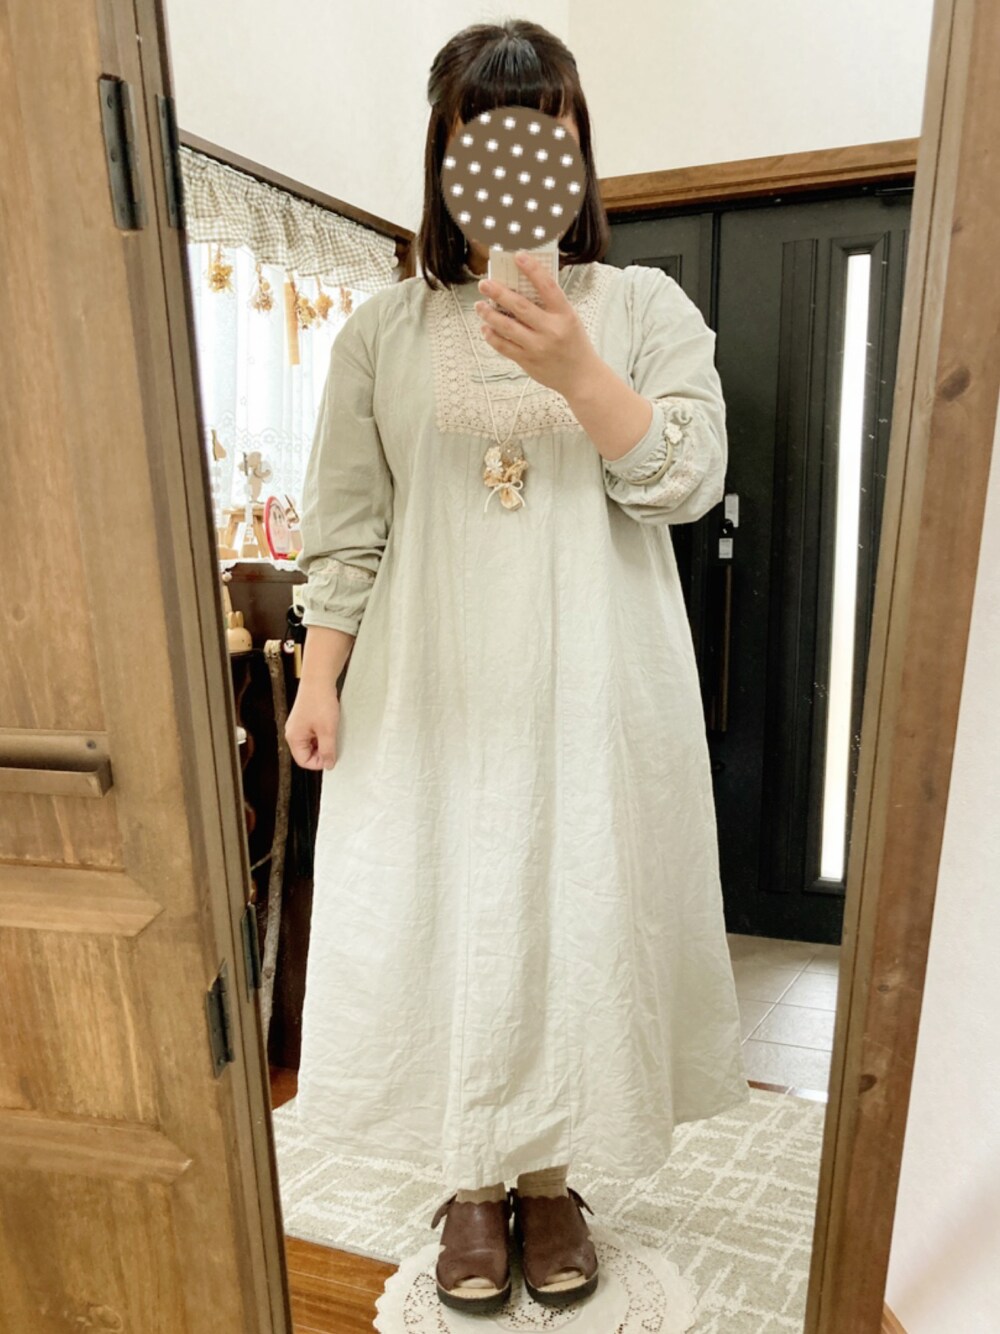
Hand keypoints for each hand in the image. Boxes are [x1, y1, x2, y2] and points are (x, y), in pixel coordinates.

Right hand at [285, 681, 340, 769]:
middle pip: (307, 752)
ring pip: (312, 742)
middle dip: (321, 752)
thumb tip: (328, 765)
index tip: (332, 757)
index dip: (319, 762)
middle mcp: (293, 732)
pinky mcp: (306, 717)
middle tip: (334, 743)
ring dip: (324, 741)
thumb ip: (328, 750)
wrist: (319, 678)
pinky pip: (314, 732)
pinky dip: (323, 733)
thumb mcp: (327, 730)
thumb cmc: (320, 701)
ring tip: (333, 732)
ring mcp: (299, 724)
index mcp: (294, 738)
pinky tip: (331, 725)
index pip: (303, 761)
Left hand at [474, 252, 598, 399]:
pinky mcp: (527, 362)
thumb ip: (549, 305)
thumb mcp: (569, 319)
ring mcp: (538, 347)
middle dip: (499, 293)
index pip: (547, 287)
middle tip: (484, 283)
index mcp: (564, 315)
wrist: (581, 377)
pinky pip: (504, 347)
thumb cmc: (574, 344)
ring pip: (507, 327)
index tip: (518, 256)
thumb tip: (521, 286)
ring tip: (480, 305)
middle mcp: (551, 330)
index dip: (532, 269)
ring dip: (489, 315)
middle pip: (520, 307)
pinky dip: (492, 336)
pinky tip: (485, 328)